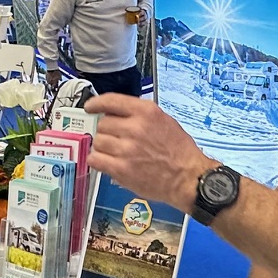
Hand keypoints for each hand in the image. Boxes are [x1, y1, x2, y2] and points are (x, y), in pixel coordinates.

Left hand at [86, 93, 212, 210]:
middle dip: (107, 131)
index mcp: (146, 112)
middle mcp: (135, 128)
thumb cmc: (179, 151)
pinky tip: (106, 162)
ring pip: (98, 142)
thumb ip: (139, 115)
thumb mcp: (164, 121)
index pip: (111, 101)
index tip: (90, 107)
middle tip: (116, 140)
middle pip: (103, 124)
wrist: (187, 177)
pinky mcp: (121, 169)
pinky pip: (95, 159)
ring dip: (102, 147)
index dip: (96, 103)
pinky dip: (97, 160)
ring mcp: (126, 149)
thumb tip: (115, 115)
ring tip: (114, 153)